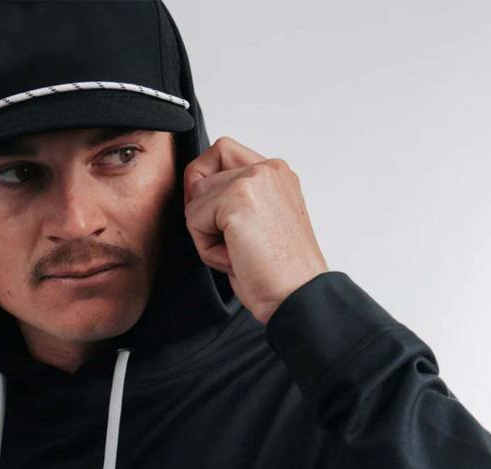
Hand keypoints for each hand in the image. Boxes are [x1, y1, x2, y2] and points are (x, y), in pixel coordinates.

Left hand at [182, 137, 328, 324]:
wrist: (297, 296)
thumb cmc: (279, 273)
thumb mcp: (257, 225)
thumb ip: (234, 199)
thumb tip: (193, 189)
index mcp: (276, 174)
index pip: (222, 152)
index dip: (205, 183)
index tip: (214, 217)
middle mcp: (268, 169)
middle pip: (200, 174)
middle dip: (204, 215)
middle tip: (233, 244)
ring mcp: (254, 179)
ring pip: (194, 199)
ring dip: (206, 235)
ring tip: (239, 253)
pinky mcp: (238, 198)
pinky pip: (194, 219)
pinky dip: (207, 248)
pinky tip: (236, 259)